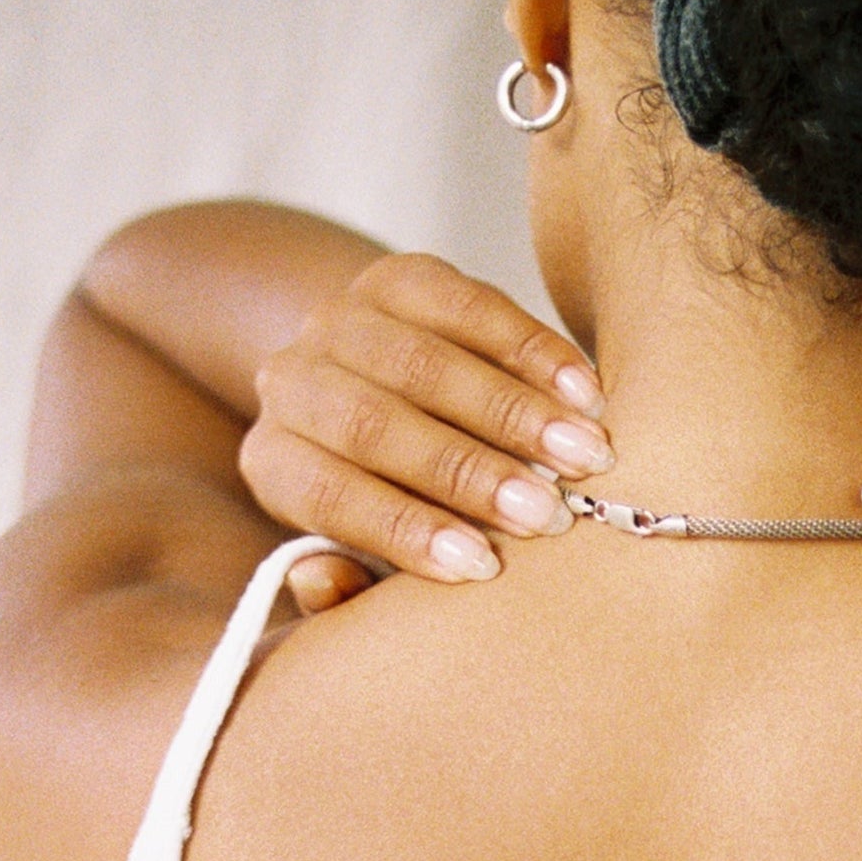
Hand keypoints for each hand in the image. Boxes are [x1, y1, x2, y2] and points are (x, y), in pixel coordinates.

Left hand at [239, 252, 611, 612]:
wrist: (394, 394)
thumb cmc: (396, 501)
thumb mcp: (367, 553)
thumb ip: (348, 584)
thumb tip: (320, 583)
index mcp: (275, 462)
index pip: (328, 494)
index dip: (405, 529)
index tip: (484, 565)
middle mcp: (293, 383)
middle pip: (373, 425)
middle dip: (469, 472)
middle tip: (551, 514)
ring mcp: (342, 321)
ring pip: (424, 363)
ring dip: (515, 413)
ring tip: (586, 456)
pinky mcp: (400, 276)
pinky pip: (467, 306)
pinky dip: (532, 351)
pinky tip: (584, 391)